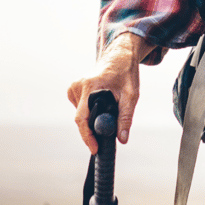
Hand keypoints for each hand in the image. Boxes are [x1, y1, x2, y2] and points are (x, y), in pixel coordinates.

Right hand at [67, 32, 148, 153]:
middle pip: (81, 118)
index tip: (95, 149)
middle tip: (108, 135)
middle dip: (93, 129)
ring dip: (94, 118)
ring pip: (81, 114)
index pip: (82, 117)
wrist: (119, 56)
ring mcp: (73, 87)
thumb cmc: (126, 73)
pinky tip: (102, 103)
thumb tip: (122, 139)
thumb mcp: (131, 95)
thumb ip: (125, 117)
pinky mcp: (73, 89)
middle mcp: (77, 86)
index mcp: (90, 85)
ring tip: (110, 108)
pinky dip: (90, 111)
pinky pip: (80, 108)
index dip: (87, 136)